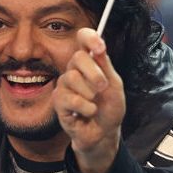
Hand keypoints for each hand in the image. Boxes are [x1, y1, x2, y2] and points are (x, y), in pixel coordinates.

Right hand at [53, 28, 124, 172]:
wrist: (104, 133)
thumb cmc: (109, 109)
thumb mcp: (114, 85)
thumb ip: (105, 66)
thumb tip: (100, 45)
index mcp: (90, 61)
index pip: (83, 39)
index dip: (89, 38)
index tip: (100, 48)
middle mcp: (75, 69)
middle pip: (78, 57)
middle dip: (94, 73)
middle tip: (103, 87)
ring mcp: (64, 85)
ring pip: (72, 78)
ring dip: (90, 94)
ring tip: (95, 103)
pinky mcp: (58, 101)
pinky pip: (70, 98)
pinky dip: (85, 107)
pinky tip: (88, 112)